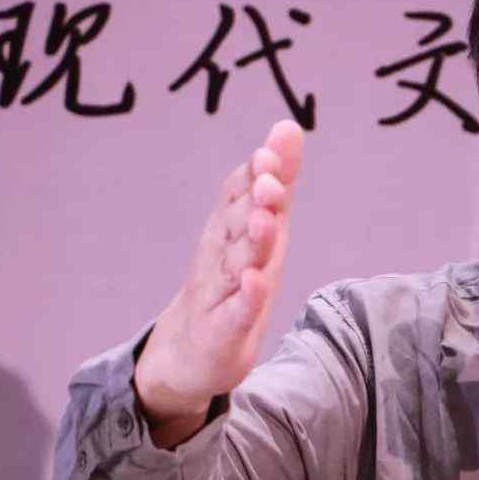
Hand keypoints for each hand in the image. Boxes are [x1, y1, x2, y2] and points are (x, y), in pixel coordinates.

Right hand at [133, 120, 303, 446]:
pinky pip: (235, 313)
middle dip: (254, 201)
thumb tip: (288, 126)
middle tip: (270, 181)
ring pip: (236, 264)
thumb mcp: (261, 229)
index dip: (253, 174)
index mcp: (230, 228)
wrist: (190, 353)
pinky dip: (245, 298)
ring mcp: (219, 294)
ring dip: (252, 242)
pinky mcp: (223, 331)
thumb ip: (276, 180)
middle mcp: (220, 255)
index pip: (238, 194)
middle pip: (236, 224)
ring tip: (266, 222)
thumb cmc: (234, 280)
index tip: (269, 153)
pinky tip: (255, 282)